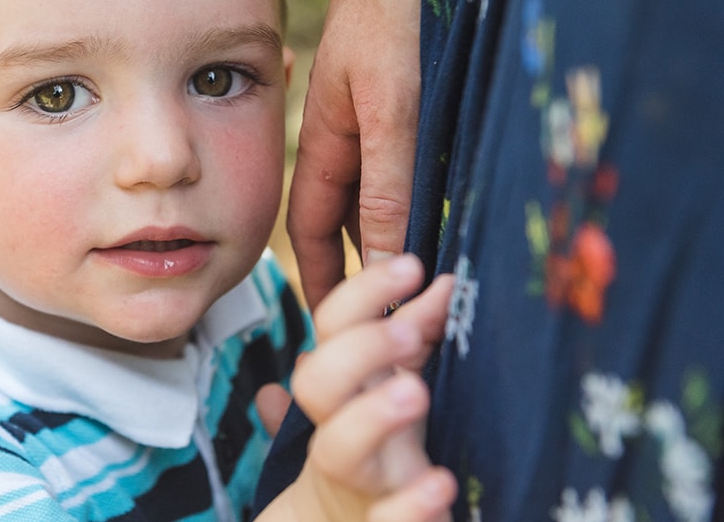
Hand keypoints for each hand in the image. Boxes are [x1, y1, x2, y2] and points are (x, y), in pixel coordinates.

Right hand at [256, 255, 455, 521]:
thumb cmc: (374, 458)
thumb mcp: (388, 394)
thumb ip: (412, 341)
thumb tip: (444, 282)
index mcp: (344, 394)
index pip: (332, 330)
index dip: (363, 295)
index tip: (412, 266)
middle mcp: (341, 435)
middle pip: (320, 383)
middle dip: (359, 350)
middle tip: (406, 331)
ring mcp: (358, 486)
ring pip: (339, 450)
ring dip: (371, 416)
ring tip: (414, 392)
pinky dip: (408, 508)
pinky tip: (440, 484)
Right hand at [287, 0, 465, 307]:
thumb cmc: (390, 15)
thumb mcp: (392, 112)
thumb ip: (388, 186)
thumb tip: (388, 261)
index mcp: (325, 144)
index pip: (313, 230)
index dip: (320, 280)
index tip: (335, 330)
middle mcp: (347, 138)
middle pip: (349, 220)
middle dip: (365, 270)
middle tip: (398, 319)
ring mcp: (377, 120)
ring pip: (384, 195)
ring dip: (402, 234)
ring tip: (433, 280)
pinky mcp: (409, 103)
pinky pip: (413, 165)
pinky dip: (429, 195)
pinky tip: (456, 209)